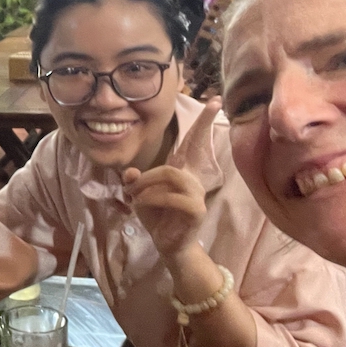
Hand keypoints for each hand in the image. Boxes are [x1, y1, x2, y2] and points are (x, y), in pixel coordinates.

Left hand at [122, 99, 220, 265]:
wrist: (168, 246)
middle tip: (131, 186)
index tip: (215, 100)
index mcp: (183, 171)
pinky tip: (141, 206)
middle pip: (185, 153)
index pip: (195, 141)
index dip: (203, 121)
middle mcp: (194, 179)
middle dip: (151, 170)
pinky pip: (173, 197)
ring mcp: (197, 194)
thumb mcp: (139, 196)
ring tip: (134, 197)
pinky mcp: (196, 210)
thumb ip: (134, 180)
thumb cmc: (157, 218)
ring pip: (172, 175)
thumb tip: (130, 172)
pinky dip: (152, 199)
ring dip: (147, 184)